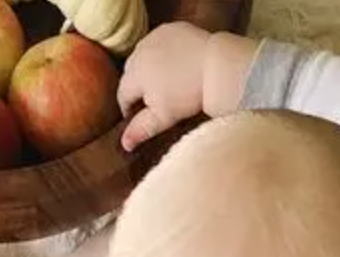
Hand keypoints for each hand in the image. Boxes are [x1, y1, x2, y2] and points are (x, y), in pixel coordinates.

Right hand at [117, 23, 210, 150]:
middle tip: (150, 100)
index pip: (122, 94)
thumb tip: (124, 144)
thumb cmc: (189, 95)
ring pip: (143, 56)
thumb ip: (141, 129)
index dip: (128, 108)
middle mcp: (140, 51)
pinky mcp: (170, 28)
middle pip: (130, 73)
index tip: (136, 117)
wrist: (217, 67)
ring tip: (161, 81)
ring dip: (147, 68)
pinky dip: (161, 52)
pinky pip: (158, 42)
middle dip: (136, 87)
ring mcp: (155, 37)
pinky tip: (172, 64)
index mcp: (135, 74)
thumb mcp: (163, 117)